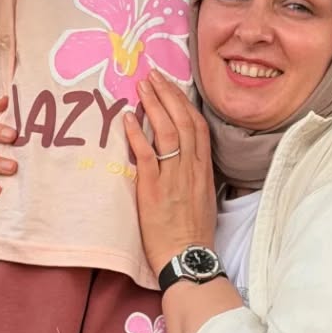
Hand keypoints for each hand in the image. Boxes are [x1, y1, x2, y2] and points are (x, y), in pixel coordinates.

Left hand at [125, 73, 216, 274]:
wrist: (188, 258)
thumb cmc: (192, 233)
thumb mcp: (202, 198)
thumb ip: (193, 175)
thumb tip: (183, 157)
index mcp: (204, 170)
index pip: (198, 126)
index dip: (184, 102)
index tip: (172, 85)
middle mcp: (191, 169)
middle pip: (184, 121)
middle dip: (168, 94)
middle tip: (154, 74)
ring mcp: (174, 178)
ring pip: (168, 132)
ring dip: (154, 106)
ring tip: (142, 86)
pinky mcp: (155, 190)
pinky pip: (147, 156)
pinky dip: (137, 134)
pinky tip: (127, 118)